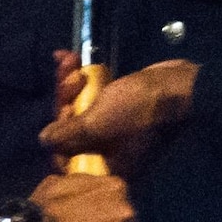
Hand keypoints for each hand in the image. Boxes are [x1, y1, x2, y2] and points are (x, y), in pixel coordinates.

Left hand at [40, 61, 198, 173]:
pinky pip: (92, 95)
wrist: (178, 86)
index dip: (59, 131)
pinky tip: (68, 56)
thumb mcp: (98, 124)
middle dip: (65, 97)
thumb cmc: (138, 111)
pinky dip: (81, 77)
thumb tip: (44, 141)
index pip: (70, 155)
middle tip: (69, 74)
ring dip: (70, 82)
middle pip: (73, 127)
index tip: (62, 109)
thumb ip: (69, 135)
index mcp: (106, 164)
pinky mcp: (119, 106)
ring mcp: (114, 127)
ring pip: (81, 107)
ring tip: (70, 60)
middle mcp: (108, 150)